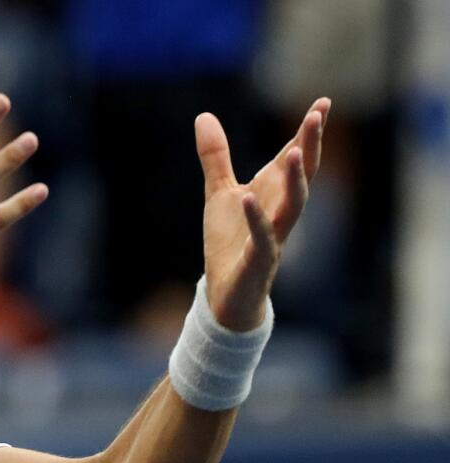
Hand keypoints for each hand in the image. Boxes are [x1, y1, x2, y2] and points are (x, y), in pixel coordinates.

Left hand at [195, 98, 330, 330]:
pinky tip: (247, 198)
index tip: (323, 103)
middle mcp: (279, 211)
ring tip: (294, 153)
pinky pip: (261, 237)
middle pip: (301, 176)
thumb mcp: (219, 193)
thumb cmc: (229, 243)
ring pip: (293, 206)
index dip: (307, 132)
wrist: (225, 295)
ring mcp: (273, 237)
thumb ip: (216, 157)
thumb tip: (204, 116)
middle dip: (310, 146)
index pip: (295, 157)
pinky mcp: (258, 260)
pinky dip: (256, 219)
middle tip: (317, 115)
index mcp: (272, 193)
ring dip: (295, 181)